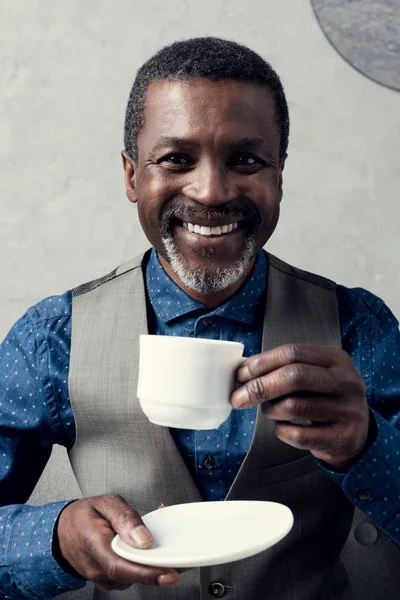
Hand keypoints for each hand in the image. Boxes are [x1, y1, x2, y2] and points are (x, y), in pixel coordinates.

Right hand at [57, 494, 179, 590]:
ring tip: (167, 546)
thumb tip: (144, 538)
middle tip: (185, 561)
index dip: (148, 572)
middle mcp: (98, 567)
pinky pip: (131, 574)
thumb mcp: (105, 503)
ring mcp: (103, 577)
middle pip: (133, 574)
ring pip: (135, 575)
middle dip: (160, 569)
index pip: (122, 566)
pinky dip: (144, 563)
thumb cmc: (84, 515)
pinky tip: (150, 549)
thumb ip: (125, 518)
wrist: (62, 532)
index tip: (171, 573)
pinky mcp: (110, 580)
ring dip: (153, 563)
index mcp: (95, 544)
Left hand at [231, 344, 368, 469]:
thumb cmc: (325, 399)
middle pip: (294, 376)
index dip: (262, 362)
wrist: (356, 433)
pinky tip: (284, 427)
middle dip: (260, 387)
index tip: (241, 374)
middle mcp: (346, 382)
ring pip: (294, 406)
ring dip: (270, 410)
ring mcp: (348, 410)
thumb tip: (245, 371)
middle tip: (239, 397)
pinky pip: (299, 435)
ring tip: (269, 411)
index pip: (292, 352)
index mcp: (336, 359)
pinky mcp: (343, 438)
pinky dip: (282, 431)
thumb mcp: (315, 375)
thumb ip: (286, 369)